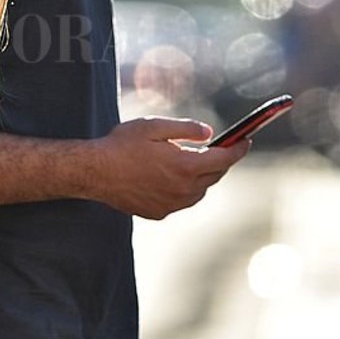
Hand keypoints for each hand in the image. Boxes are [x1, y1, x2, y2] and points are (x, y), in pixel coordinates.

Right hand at [94, 116, 249, 219]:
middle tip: (222, 148)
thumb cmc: (121, 145)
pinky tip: (173, 177)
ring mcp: (171, 204)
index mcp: (186, 166)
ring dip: (202, 177)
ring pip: (199, 191)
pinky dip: (184, 189)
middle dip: (221, 161)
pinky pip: (181, 200)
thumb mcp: (155, 126)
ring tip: (195, 162)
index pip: (225, 159)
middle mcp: (183, 190)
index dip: (239, 148)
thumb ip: (186, 129)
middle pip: (214, 176)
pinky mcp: (159, 212)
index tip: (246, 140)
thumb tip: (210, 133)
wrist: (94, 172)